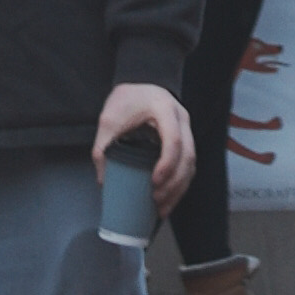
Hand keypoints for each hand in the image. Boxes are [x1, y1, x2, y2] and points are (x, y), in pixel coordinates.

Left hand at [95, 85, 193, 210]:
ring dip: (179, 188)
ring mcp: (186, 129)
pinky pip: (188, 165)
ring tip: (162, 207)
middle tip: (156, 200)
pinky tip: (168, 199)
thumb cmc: (126, 99)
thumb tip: (105, 181)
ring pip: (191, 163)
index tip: (154, 182)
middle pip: (188, 155)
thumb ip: (103, 147)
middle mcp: (181, 118)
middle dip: (174, 183)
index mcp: (164, 109)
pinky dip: (180, 184)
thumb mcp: (109, 120)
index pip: (173, 140)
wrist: (138, 86)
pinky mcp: (185, 140)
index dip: (167, 164)